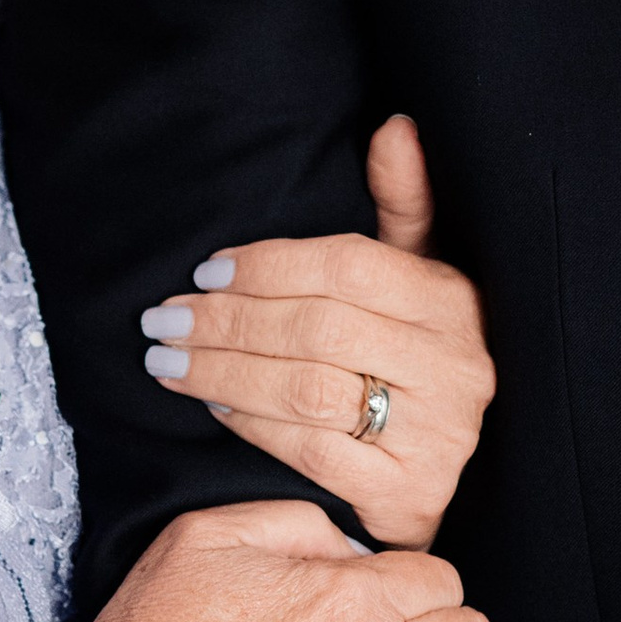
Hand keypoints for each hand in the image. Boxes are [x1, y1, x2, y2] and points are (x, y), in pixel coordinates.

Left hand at [140, 116, 493, 547]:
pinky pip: (311, 452)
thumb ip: (403, 206)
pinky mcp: (409, 495)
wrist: (434, 480)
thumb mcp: (417, 280)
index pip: (348, 266)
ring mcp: (438, 435)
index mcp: (453, 301)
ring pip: (308, 389)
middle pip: (319, 327)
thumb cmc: (411, 366)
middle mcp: (456, 366)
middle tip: (164, 318)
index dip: (269, 263)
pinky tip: (214, 407)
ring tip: (169, 362)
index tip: (205, 271)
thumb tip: (395, 126)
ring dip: (225, 372)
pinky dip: (253, 425)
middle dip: (229, 321)